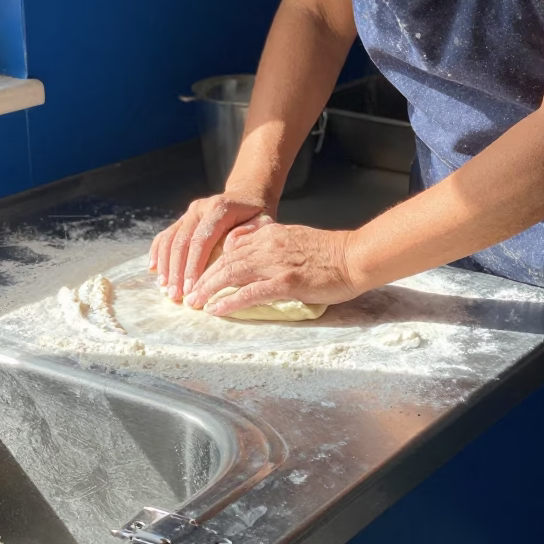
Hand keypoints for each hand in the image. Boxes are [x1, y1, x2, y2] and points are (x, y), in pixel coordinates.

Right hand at [149, 188, 273, 300]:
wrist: (246, 196)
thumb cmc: (257, 215)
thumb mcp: (263, 223)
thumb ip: (250, 235)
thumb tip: (229, 250)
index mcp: (219, 208)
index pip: (201, 239)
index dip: (194, 265)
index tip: (191, 288)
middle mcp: (199, 208)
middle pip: (182, 242)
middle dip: (177, 271)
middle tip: (175, 295)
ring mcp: (188, 213)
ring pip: (170, 240)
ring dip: (166, 266)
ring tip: (165, 288)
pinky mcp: (182, 219)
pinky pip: (165, 236)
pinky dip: (157, 253)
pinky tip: (154, 270)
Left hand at [185, 223, 361, 315]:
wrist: (355, 257)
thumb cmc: (330, 252)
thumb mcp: (294, 238)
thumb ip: (271, 242)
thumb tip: (250, 251)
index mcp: (270, 233)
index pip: (231, 247)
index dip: (212, 263)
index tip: (199, 276)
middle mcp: (268, 245)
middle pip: (225, 260)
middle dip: (203, 278)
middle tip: (188, 293)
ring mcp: (276, 263)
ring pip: (231, 274)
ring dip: (208, 289)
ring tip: (194, 302)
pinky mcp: (286, 282)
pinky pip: (250, 293)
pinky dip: (229, 301)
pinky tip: (216, 309)